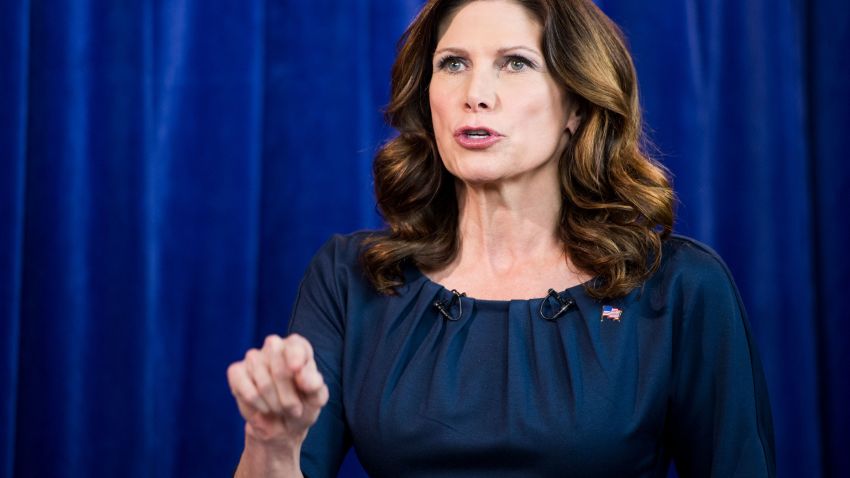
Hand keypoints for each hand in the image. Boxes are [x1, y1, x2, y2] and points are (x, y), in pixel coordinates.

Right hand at [227, 334, 328, 448]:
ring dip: (274, 403)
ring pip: (263, 382)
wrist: (282, 426)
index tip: (295, 369)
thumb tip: (302, 374)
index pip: (295, 346)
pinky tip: (264, 408)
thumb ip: (315, 384)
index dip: (295, 357)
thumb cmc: (303, 406)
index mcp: (298, 347)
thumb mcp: (317, 399)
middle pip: (278, 364)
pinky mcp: (236, 371)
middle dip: (287, 393)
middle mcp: (274, 346)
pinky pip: (246, 389)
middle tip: (294, 408)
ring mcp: (253, 357)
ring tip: (280, 409)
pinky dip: (257, 404)